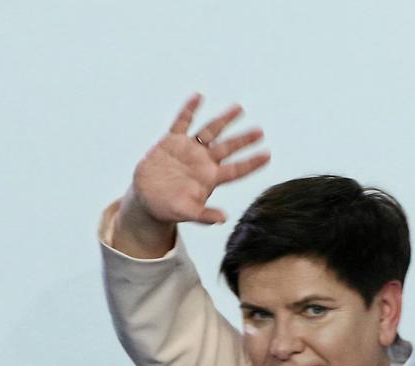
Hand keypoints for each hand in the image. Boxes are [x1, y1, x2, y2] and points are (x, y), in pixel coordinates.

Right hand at [114, 94, 269, 257]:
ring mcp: (189, 149)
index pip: (236, 170)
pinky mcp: (172, 141)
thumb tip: (222, 219)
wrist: (147, 198)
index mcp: (210, 178)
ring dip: (224, 120)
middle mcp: (203, 161)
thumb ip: (204, 215)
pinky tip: (198, 97)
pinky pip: (182, 122)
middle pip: (228, 147)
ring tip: (239, 108)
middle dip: (243, 140)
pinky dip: (189, 110)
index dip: (251, 163)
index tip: (267, 155)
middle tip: (259, 132)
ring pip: (210, 131)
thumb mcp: (187, 213)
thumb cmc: (169, 207)